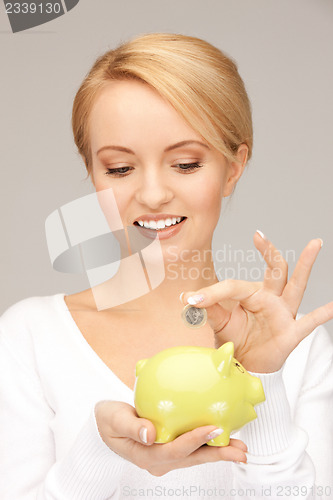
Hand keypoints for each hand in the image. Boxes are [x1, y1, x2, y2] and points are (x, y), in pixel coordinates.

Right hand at [94, 400, 246, 475]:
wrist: (103, 425)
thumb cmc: (108, 420)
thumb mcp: (114, 420)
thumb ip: (132, 427)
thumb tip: (151, 433)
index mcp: (146, 455)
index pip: (175, 450)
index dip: (196, 440)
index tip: (213, 428)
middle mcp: (159, 461)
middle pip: (192, 458)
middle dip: (218, 455)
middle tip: (240, 451)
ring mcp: (165, 457)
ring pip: (195, 455)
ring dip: (217, 451)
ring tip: (239, 448)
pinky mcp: (168, 449)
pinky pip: (191, 448)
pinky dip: (207, 443)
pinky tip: (222, 436)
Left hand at [181, 232, 332, 372]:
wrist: (245, 367)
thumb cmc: (235, 340)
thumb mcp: (218, 324)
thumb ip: (209, 310)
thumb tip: (189, 300)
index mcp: (251, 295)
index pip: (234, 286)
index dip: (211, 293)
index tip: (189, 300)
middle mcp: (270, 299)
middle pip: (274, 270)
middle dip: (268, 252)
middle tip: (259, 236)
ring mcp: (283, 314)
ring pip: (296, 285)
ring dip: (305, 265)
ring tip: (315, 243)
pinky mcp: (291, 333)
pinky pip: (310, 322)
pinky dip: (323, 314)